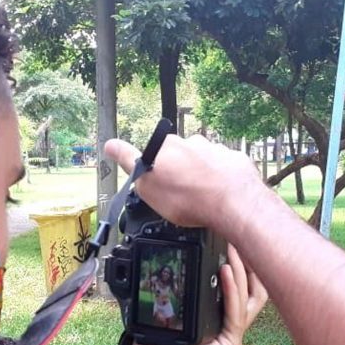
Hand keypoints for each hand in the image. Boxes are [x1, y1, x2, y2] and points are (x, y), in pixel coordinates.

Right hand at [104, 135, 263, 231]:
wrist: (233, 202)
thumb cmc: (189, 197)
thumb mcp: (147, 184)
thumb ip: (128, 160)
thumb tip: (110, 144)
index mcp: (167, 146)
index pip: (151, 152)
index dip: (152, 169)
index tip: (156, 179)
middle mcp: (191, 142)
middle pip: (178, 157)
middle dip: (178, 173)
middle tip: (178, 196)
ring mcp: (215, 149)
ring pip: (202, 161)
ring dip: (200, 175)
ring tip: (200, 198)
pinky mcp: (234, 159)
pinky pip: (222, 169)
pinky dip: (219, 179)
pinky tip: (218, 195)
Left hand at [127, 245, 267, 344]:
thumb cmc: (159, 336)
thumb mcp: (181, 302)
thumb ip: (196, 284)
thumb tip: (204, 252)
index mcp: (226, 319)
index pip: (248, 288)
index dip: (248, 263)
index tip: (239, 239)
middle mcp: (235, 330)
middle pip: (257, 292)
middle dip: (252, 264)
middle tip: (241, 240)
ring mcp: (234, 341)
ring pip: (250, 300)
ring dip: (242, 271)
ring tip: (231, 249)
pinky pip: (235, 315)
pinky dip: (232, 290)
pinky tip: (225, 272)